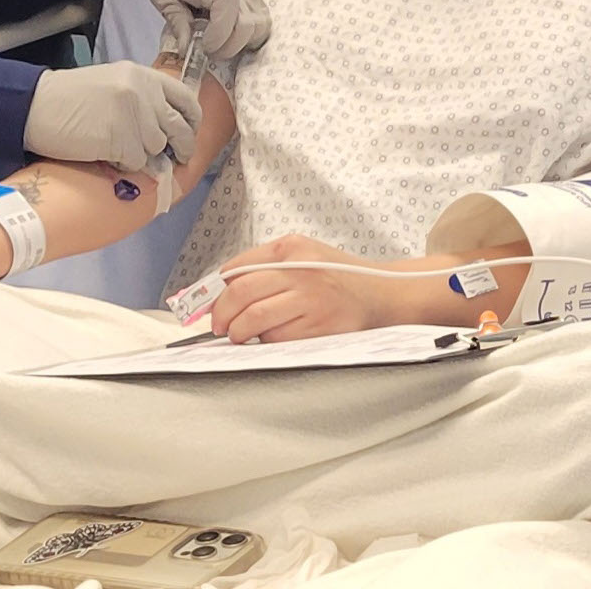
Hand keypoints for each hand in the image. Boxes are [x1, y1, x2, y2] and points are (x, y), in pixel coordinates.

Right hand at [24, 62, 200, 169]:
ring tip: (119, 147)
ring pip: (157, 150)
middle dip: (181, 148)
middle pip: (179, 129)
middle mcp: (144, 93)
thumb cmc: (70, 97)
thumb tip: (168, 126)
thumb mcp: (115, 82)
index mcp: (144, 75)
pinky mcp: (121, 139)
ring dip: (142, 154)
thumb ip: (144, 97)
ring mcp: (134, 116)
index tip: (190, 133)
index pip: (186, 98)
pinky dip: (124, 163)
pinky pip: (136, 162)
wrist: (36, 105)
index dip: (192, 120)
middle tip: (176, 158)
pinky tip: (106, 153)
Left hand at [149, 0, 270, 59]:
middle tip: (209, 51)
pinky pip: (262, 24)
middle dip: (230, 47)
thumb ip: (176, 21)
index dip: (219, 32)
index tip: (204, 45)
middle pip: (249, 24)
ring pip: (261, 27)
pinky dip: (250, 37)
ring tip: (221, 45)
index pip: (227, 4)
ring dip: (243, 44)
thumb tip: (185, 50)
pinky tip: (231, 39)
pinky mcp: (255, 1)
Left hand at [209, 234, 399, 342]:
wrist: (382, 294)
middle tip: (219, 326)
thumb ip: (266, 265)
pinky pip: (278, 339)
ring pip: (255, 320)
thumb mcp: (304, 254)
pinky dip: (267, 342)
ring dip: (240, 332)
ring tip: (240, 334)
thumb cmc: (338, 276)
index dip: (216, 292)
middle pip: (241, 294)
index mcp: (291, 248)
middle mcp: (300, 271)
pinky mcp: (320, 327)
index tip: (208, 305)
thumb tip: (223, 287)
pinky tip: (271, 338)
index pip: (237, 269)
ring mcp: (311, 300)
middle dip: (222, 315)